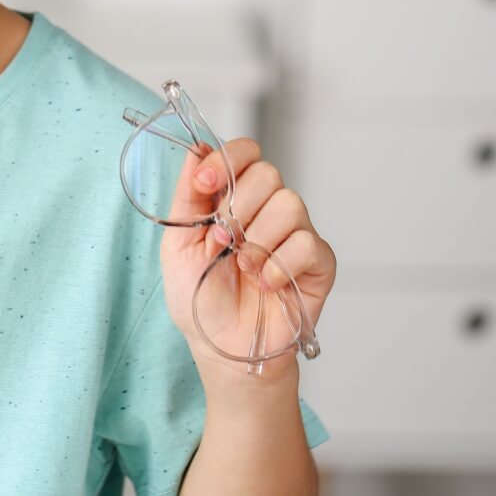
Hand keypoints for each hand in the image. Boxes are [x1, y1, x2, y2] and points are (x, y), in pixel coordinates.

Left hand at [158, 137, 336, 385]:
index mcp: (234, 198)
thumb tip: (196, 150)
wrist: (221, 346)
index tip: (206, 183)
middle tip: (223, 240)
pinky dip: (278, 265)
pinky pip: (306, 243)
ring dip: (257, 239)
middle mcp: (268, 209)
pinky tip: (264, 284)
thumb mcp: (177, 242)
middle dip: (239, 206)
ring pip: (289, 204)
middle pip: (268, 173)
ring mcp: (295, 234)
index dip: (227, 160)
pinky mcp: (318, 262)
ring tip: (242, 267)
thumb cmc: (198, 295)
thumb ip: (188, 195)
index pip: (245, 153)